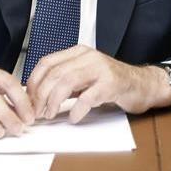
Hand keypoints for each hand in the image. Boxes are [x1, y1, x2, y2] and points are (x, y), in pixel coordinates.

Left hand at [25, 46, 170, 123]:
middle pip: (54, 74)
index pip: (46, 63)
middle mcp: (87, 56)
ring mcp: (100, 68)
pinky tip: (74, 117)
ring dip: (54, 102)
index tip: (29, 100)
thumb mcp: (83, 77)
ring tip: (50, 114)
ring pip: (67, 82)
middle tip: (38, 112)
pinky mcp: (111, 83)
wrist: (140, 85)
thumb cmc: (110, 83)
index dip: (34, 83)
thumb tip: (37, 96)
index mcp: (77, 52)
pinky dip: (77, 109)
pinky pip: (88, 97)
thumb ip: (63, 81)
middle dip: (41, 95)